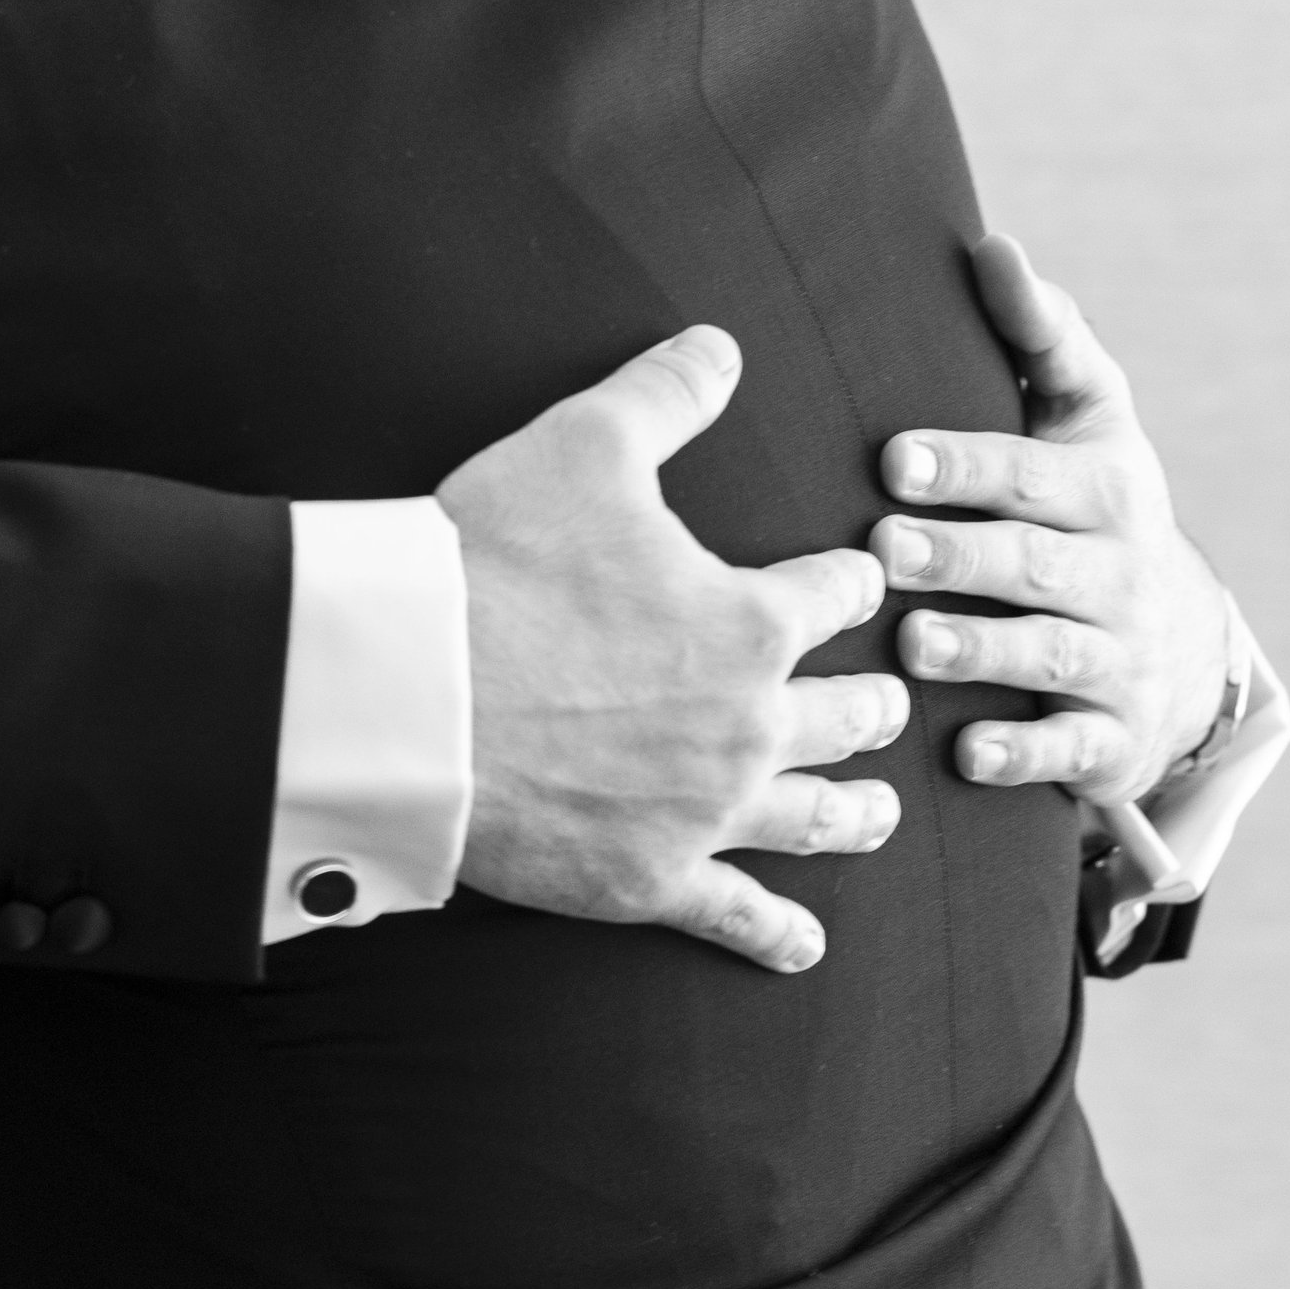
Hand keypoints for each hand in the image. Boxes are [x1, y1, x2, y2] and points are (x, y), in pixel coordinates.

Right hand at [440, 325, 905, 973]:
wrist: (406, 690)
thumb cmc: (492, 560)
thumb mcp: (582, 444)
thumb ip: (665, 392)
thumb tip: (721, 343)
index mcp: (754, 619)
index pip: (842, 594)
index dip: (852, 578)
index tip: (856, 577)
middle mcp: (751, 723)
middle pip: (852, 713)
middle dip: (873, 698)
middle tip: (883, 696)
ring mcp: (706, 810)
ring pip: (819, 817)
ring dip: (858, 810)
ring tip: (878, 809)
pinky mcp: (649, 878)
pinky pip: (735, 915)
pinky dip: (777, 933)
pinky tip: (806, 945)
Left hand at [872, 233, 1229, 807]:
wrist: (1179, 643)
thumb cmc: (1092, 503)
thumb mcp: (1087, 416)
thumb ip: (1043, 335)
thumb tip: (994, 246)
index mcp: (1104, 486)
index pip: (1034, 472)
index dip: (968, 464)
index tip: (894, 459)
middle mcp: (1117, 572)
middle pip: (1036, 564)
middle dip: (961, 556)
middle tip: (883, 547)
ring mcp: (1118, 659)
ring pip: (1048, 655)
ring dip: (980, 651)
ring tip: (911, 644)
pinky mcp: (1111, 738)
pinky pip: (1069, 751)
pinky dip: (1021, 755)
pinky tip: (965, 754)